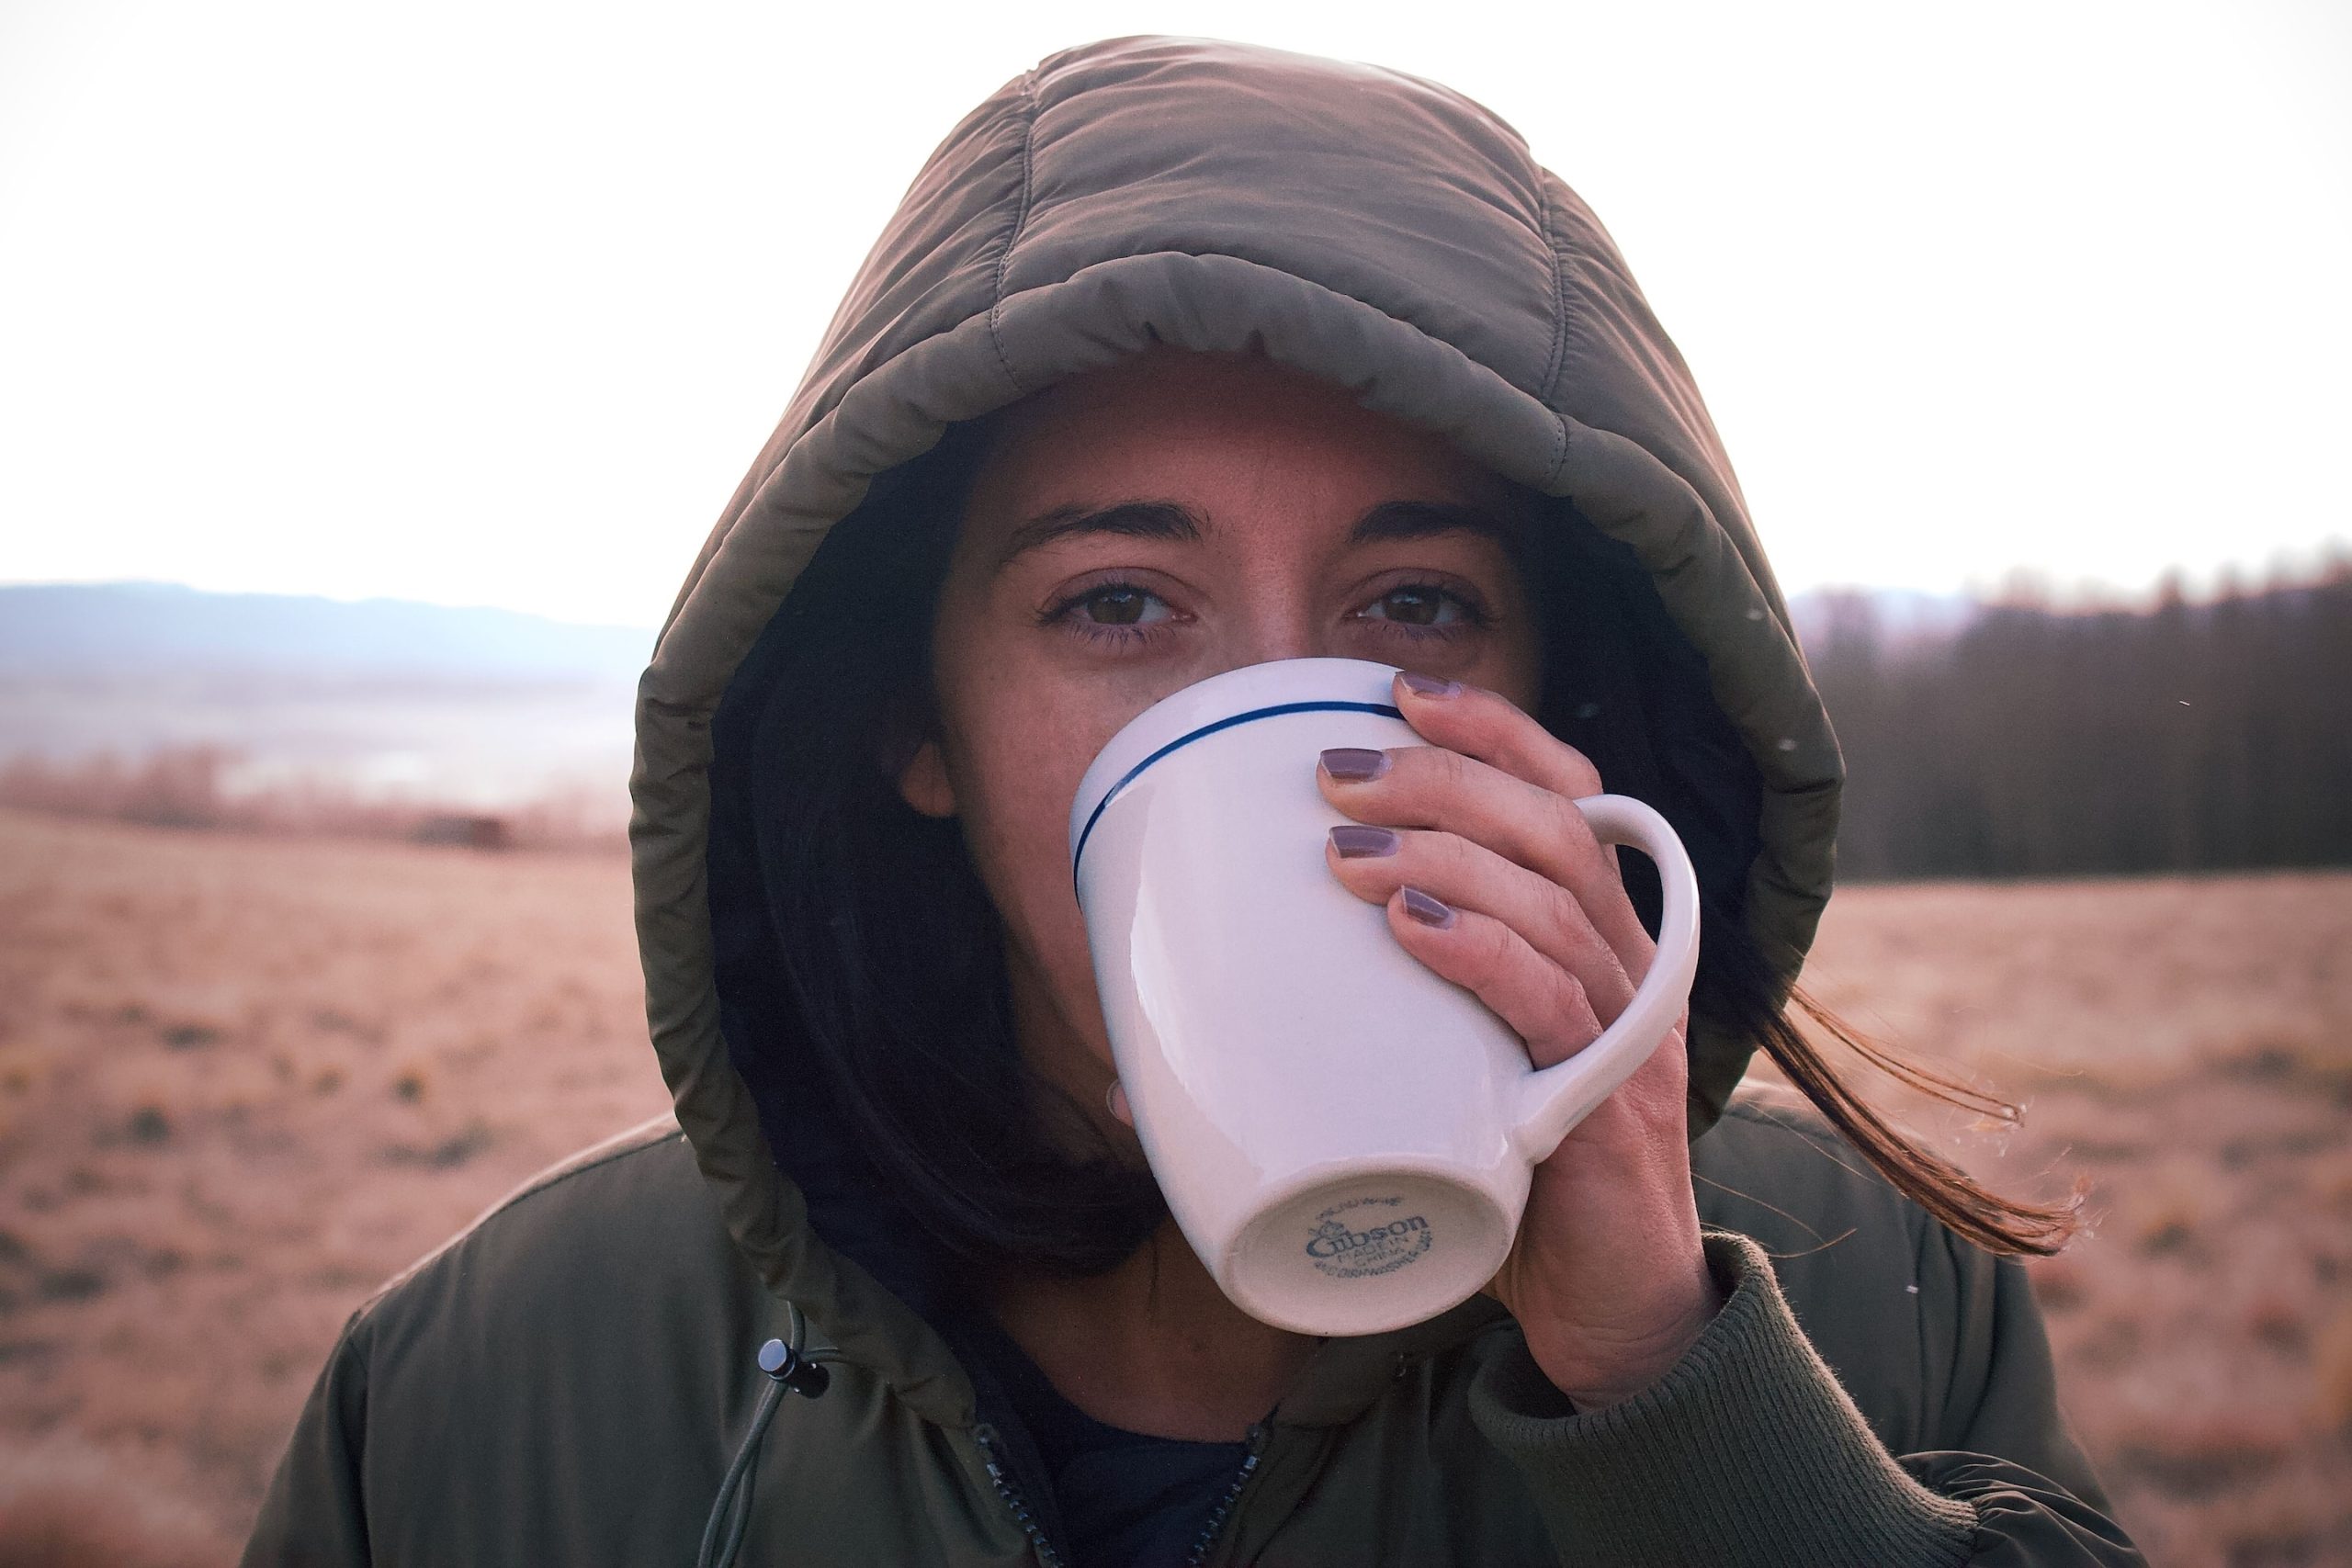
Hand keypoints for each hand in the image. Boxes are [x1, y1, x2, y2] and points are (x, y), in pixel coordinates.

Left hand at [1317, 670, 1722, 1409]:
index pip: (1567, 796)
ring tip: (1344, 851)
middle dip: (1444, 779)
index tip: (1398, 690)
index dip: (1495, 731)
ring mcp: (1626, 1031)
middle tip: (1333, 772)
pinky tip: (1412, 924)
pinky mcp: (1611, 1104)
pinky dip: (1481, 949)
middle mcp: (1625, 965)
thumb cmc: (1511, 1182)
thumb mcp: (1434, 1083)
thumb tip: (1148, 1067)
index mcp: (1594, 938)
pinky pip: (1555, 1001)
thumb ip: (1339, 1046)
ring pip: (1552, 898)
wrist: (1612, 1315)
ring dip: (1446, 854)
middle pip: (1553, 826)